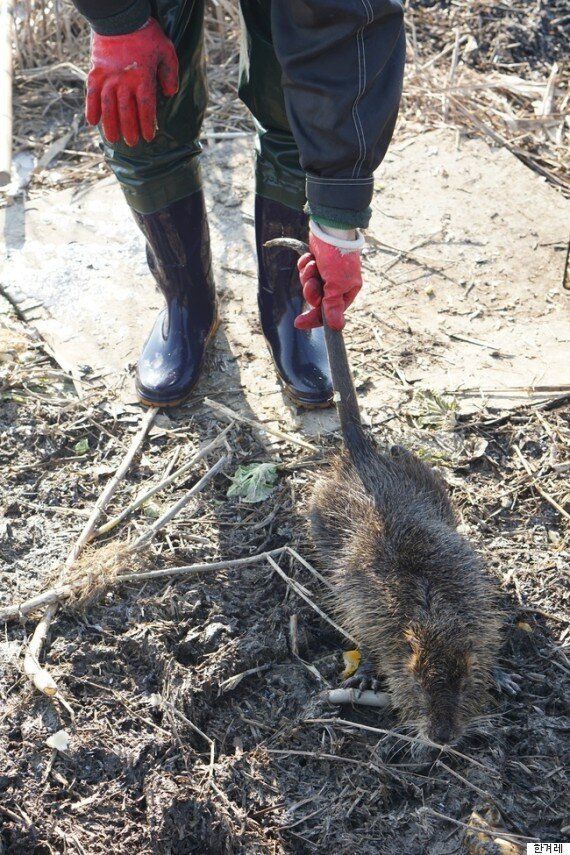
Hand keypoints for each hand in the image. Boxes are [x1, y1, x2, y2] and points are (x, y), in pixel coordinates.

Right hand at [86, 18, 178, 146]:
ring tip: (113, 139)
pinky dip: (91, 108)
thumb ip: (170, 73)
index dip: (147, 124)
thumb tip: (170, 94)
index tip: (149, 136)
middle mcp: (124, 82)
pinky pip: (91, 94)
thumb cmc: (146, 34)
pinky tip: (92, 122)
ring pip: (108, 107)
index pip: (146, 108)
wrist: (119, 17)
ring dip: (110, 125)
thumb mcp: (166, 51)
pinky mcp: (95, 72)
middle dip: (130, 130)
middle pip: (126, 112)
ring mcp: (108, 77)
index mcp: (143, 78)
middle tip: (133, 143)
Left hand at [294, 224, 363, 330]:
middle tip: (312, 283)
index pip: (329, 313)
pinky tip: (311, 257)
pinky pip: (304, 271)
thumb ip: (333, 306)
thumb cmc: (338, 257)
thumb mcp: (336, 284)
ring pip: (308, 285)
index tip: (298, 323)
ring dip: (307, 275)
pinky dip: (305, 265)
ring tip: (313, 265)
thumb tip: (338, 327)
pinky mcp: (316, 263)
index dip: (314, 319)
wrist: (331, 229)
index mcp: (347, 292)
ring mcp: (326, 274)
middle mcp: (337, 285)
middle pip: (316, 300)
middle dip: (311, 291)